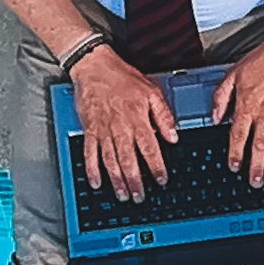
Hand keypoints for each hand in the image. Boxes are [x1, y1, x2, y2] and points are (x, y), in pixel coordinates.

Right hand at [72, 46, 174, 199]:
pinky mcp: (89, 130)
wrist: (94, 67)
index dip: (156, 167)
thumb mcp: (151, 91)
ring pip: (110, 161)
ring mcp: (103, 131)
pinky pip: (90, 154)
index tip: (162, 180)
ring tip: (123, 195)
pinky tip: (97, 183)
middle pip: (129, 161)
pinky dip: (92, 170)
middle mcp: (120, 129)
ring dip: (117, 181)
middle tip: (140, 197)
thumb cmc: (122, 77)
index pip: (150, 149)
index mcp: (137, 120)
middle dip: (135, 182)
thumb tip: (173, 136)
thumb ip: (163, 115)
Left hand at [212, 31, 263, 185]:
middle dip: (256, 165)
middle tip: (254, 181)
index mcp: (247, 104)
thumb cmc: (263, 59)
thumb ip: (221, 96)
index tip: (234, 166)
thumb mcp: (233, 73)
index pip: (238, 134)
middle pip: (259, 144)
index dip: (236, 152)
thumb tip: (214, 117)